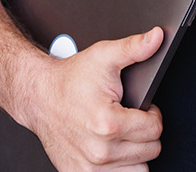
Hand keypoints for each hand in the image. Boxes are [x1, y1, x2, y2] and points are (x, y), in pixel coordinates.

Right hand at [19, 26, 166, 171]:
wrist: (38, 96)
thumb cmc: (69, 80)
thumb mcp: (103, 56)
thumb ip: (134, 47)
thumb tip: (156, 38)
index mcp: (108, 123)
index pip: (155, 129)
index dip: (152, 114)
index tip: (140, 108)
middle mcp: (100, 150)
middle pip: (151, 150)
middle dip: (144, 132)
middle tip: (128, 118)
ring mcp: (90, 167)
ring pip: (139, 169)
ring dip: (134, 152)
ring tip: (118, 133)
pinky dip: (118, 166)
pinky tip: (108, 148)